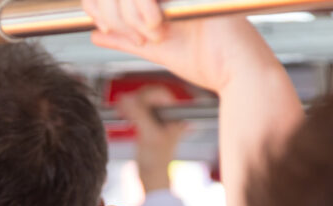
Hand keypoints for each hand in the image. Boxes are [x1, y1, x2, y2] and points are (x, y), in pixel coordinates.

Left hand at [82, 0, 281, 95]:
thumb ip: (126, 39)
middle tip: (138, 37)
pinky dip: (143, 12)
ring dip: (131, 17)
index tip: (104, 24)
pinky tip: (158, 29)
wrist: (236, 71)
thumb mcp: (156, 49)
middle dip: (113, 13)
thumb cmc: (209, 61)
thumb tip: (97, 33)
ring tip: (155, 36)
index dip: (97, 3)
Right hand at [117, 86, 186, 192]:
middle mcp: (167, 114)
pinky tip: (122, 114)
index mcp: (175, 114)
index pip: (160, 94)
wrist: (152, 175)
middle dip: (135, 100)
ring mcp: (157, 118)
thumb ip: (139, 115)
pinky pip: (136, 110)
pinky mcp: (147, 123)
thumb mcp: (149, 135)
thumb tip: (126, 98)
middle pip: (148, 96)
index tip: (133, 102)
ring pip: (140, 102)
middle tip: (124, 106)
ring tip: (121, 111)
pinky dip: (128, 110)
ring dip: (129, 104)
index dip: (145, 96)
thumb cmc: (157, 160)